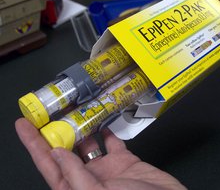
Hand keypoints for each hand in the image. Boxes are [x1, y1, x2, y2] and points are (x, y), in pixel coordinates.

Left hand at [15, 118, 186, 189]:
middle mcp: (87, 178)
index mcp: (75, 189)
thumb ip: (76, 176)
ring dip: (82, 127)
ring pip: (88, 143)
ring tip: (76, 108)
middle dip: (57, 130)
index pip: (48, 164)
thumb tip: (56, 152)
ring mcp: (106, 169)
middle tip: (51, 110)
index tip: (24, 124)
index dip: (34, 144)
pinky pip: (112, 142)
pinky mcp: (124, 160)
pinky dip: (107, 129)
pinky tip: (103, 117)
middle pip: (65, 150)